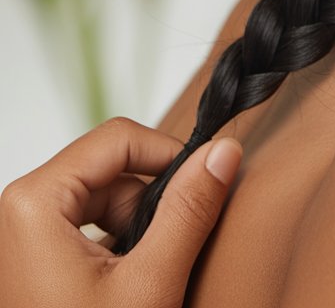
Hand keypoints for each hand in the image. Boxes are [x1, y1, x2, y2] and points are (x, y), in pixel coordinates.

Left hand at [0, 115, 242, 307]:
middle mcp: (18, 209)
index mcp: (35, 200)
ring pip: (99, 199)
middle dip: (151, 204)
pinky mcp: (30, 261)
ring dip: (137, 228)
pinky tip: (129, 286)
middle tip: (177, 248)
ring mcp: (21, 237)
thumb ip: (189, 211)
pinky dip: (116, 247)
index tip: (208, 182)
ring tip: (152, 276)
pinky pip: (82, 228)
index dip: (170, 155)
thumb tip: (223, 152)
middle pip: (109, 169)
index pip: (119, 138)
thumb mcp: (149, 284)